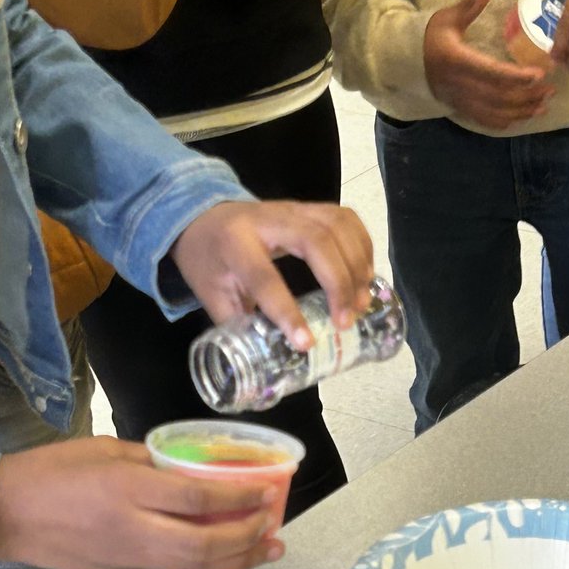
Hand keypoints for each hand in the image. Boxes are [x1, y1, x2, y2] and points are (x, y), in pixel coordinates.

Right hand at [0, 436, 283, 568]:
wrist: (3, 514)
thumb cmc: (49, 471)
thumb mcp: (105, 448)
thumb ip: (151, 459)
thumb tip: (191, 467)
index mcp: (129, 488)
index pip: (199, 499)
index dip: (240, 499)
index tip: (266, 490)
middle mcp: (133, 528)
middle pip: (205, 546)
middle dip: (249, 539)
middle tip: (274, 526)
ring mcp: (127, 556)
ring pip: (194, 568)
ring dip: (238, 561)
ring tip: (267, 550)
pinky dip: (206, 565)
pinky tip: (225, 554)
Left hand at [170, 199, 373, 350]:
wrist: (203, 218)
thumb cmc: (208, 261)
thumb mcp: (212, 296)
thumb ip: (239, 325)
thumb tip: (270, 361)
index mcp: (234, 244)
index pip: (264, 277)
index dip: (286, 311)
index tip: (305, 344)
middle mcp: (267, 218)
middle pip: (315, 241)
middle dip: (337, 283)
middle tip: (345, 321)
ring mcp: (292, 208)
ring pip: (337, 225)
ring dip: (356, 265)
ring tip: (360, 302)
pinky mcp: (309, 207)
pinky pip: (346, 218)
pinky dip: (362, 246)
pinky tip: (365, 274)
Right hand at [424, 0, 552, 129]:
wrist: (409, 64)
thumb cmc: (432, 38)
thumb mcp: (447, 18)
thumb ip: (470, 4)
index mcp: (458, 62)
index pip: (491, 73)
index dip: (516, 76)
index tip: (540, 74)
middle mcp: (461, 86)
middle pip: (499, 97)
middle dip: (527, 96)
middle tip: (551, 89)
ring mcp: (461, 101)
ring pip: (496, 112)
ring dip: (522, 111)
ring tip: (544, 105)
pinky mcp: (462, 109)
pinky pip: (486, 121)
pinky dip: (507, 121)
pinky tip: (524, 116)